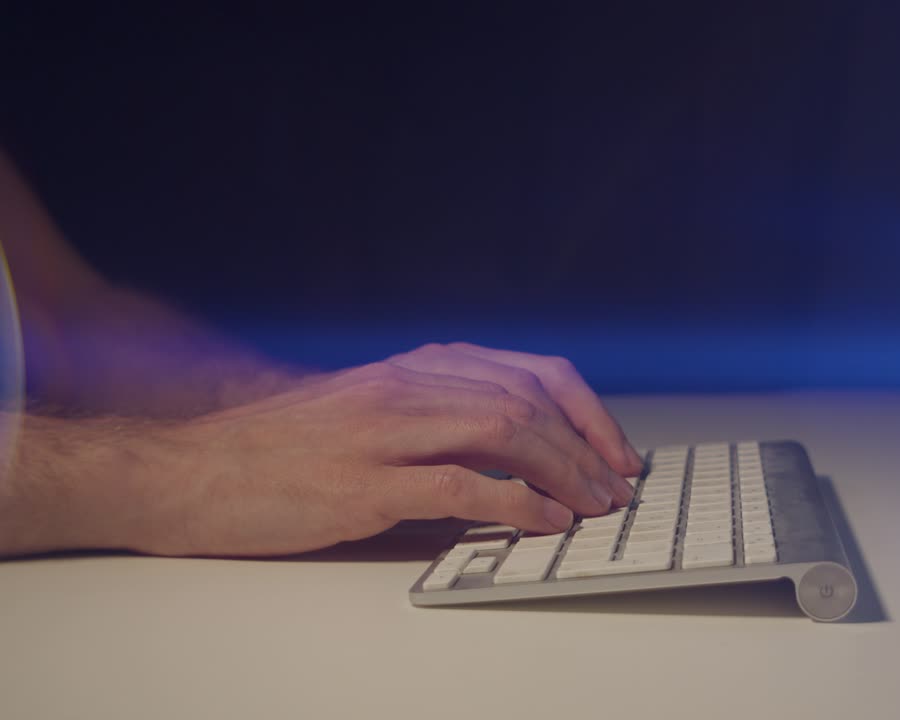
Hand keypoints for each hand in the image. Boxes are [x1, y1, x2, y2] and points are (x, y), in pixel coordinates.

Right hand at [97, 351, 639, 555]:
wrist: (199, 468)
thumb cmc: (289, 447)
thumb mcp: (376, 412)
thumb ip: (443, 419)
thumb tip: (524, 459)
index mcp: (419, 368)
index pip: (532, 372)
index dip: (588, 412)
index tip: (616, 451)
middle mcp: (410, 387)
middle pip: (529, 401)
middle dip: (587, 448)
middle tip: (615, 489)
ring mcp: (388, 431)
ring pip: (506, 431)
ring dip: (563, 472)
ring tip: (593, 507)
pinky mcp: (367, 482)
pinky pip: (461, 485)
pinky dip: (515, 505)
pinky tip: (542, 523)